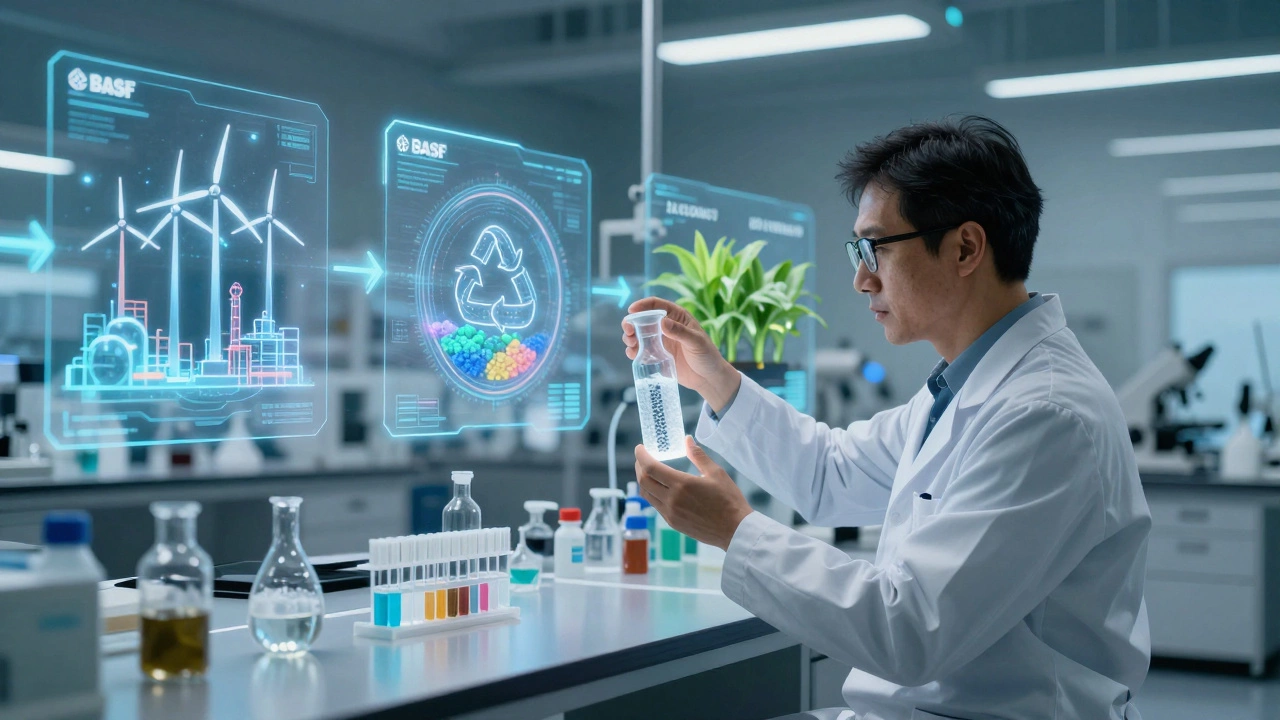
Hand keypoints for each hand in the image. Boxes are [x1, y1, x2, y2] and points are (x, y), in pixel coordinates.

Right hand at [622, 297, 740, 413]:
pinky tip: (633, 354)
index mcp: (677, 317)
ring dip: (630, 337)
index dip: (642, 305)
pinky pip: (641, 351)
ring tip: (631, 344)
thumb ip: (680, 332)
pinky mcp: (657, 356)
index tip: (631, 310)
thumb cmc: (707, 356)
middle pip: (643, 319)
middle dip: (631, 323)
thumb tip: (662, 322)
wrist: (708, 378)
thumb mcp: (696, 342)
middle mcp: (666, 327)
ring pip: (639, 335)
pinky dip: (633, 351)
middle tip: (628, 330)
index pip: (657, 305)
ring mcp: (660, 342)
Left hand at [635, 436, 753, 550]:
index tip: (640, 447)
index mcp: (682, 484)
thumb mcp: (716, 473)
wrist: (735, 530)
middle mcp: (671, 500)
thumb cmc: (729, 500)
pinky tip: (660, 488)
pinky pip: (655, 505)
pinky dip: (652, 493)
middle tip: (642, 458)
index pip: (651, 468)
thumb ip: (698, 455)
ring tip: (648, 472)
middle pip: (643, 481)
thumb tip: (687, 440)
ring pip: (646, 495)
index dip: (641, 456)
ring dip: (643, 481)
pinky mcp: (673, 523)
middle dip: (639, 467)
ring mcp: (670, 514)